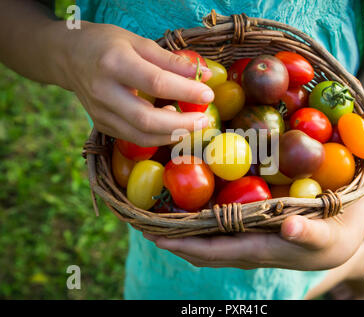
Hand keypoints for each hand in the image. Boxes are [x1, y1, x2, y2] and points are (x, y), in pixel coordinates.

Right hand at [63, 22, 213, 145]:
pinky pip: (133, 138)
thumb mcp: (139, 43)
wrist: (67, 56)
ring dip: (172, 135)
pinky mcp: (101, 125)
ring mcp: (100, 112)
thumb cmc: (106, 44)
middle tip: (204, 120)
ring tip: (193, 125)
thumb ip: (172, 61)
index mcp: (114, 63)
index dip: (186, 91)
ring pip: (141, 136)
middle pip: (147, 120)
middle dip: (181, 125)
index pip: (156, 83)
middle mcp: (104, 92)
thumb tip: (205, 76)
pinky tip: (172, 126)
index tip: (208, 94)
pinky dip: (157, 137)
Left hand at [143, 201, 363, 269]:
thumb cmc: (335, 235)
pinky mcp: (252, 236)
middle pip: (203, 250)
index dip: (185, 245)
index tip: (156, 235)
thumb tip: (289, 226)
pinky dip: (200, 227)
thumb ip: (309, 233)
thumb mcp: (327, 235)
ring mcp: (248, 245)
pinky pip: (219, 235)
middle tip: (146, 224)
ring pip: (209, 244)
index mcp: (261, 250)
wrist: (342, 241)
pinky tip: (192, 212)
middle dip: (175, 241)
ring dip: (184, 235)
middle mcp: (248, 251)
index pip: (214, 251)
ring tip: (161, 219)